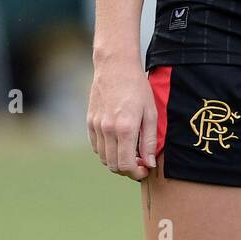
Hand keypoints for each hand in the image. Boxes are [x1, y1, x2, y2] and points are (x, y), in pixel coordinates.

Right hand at [87, 59, 158, 180]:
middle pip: (113, 165)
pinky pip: (96, 146)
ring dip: (117, 161)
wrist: (116, 66)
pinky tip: (118, 143)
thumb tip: (148, 164)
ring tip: (130, 153)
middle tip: (139, 163)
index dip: (136, 173)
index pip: (126, 165)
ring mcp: (96, 126)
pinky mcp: (90, 121)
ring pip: (104, 158)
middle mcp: (107, 130)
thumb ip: (150, 141)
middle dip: (127, 170)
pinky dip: (106, 151)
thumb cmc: (137, 88)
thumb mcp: (151, 113)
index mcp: (125, 128)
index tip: (145, 169)